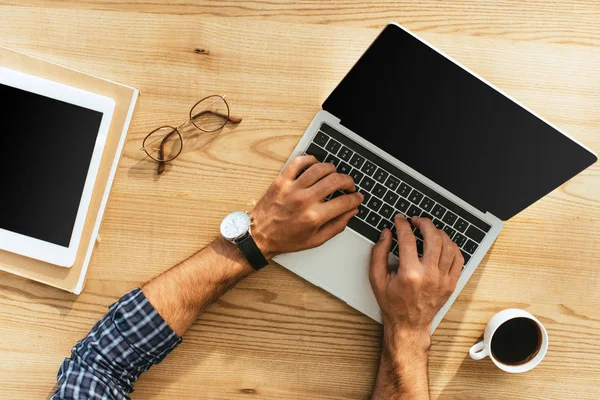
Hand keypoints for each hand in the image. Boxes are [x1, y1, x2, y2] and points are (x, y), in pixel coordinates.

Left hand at [251, 155, 363, 258]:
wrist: (259, 235)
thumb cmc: (285, 239)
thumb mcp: (316, 240)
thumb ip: (337, 226)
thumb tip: (351, 212)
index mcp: (314, 216)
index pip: (345, 202)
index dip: (356, 198)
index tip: (358, 197)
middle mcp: (304, 200)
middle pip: (336, 181)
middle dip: (348, 182)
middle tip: (349, 185)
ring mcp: (292, 188)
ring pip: (320, 168)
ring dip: (332, 169)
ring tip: (334, 175)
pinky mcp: (282, 180)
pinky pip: (299, 162)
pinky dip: (310, 159)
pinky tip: (315, 165)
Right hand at [369, 215, 462, 335]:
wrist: (409, 324)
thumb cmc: (393, 303)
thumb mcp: (376, 279)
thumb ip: (378, 254)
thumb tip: (386, 234)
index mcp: (409, 274)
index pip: (408, 239)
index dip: (402, 224)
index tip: (400, 219)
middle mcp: (429, 275)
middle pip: (433, 237)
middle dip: (424, 223)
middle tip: (416, 220)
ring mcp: (443, 279)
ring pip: (448, 246)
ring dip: (439, 233)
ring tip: (430, 231)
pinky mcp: (451, 283)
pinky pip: (458, 259)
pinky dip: (452, 247)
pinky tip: (443, 244)